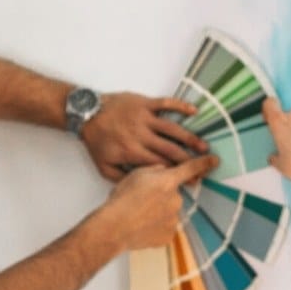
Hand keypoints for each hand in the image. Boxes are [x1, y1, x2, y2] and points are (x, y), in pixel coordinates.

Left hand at [81, 93, 210, 181]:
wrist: (85, 113)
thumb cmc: (96, 141)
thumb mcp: (104, 167)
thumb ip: (122, 178)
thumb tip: (141, 187)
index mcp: (133, 153)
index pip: (161, 166)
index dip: (178, 175)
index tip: (192, 181)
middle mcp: (142, 135)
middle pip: (170, 150)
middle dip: (189, 160)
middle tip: (205, 167)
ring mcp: (144, 117)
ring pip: (172, 129)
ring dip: (190, 138)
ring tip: (204, 146)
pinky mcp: (144, 103)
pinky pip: (166, 103)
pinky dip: (181, 106)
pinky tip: (195, 111)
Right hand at [100, 153, 218, 251]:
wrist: (115, 227)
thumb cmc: (122, 199)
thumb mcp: (136, 174)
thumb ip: (155, 170)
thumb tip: (164, 170)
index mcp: (168, 182)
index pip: (190, 169)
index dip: (204, 163)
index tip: (215, 161)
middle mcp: (175, 200)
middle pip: (173, 196)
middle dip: (161, 198)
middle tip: (142, 202)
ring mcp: (173, 219)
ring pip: (169, 213)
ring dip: (158, 214)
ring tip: (139, 217)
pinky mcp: (168, 236)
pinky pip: (164, 229)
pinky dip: (155, 229)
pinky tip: (142, 228)